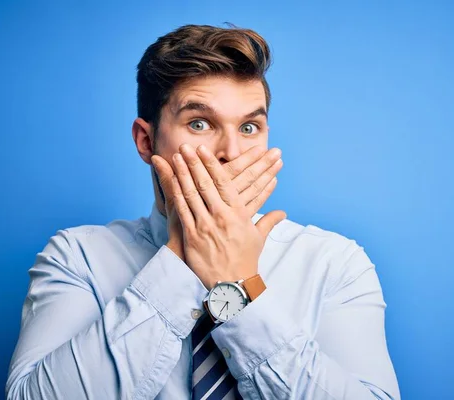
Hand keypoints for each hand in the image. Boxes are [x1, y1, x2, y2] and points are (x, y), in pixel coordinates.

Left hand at [154, 143, 285, 288]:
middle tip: (186, 146)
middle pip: (205, 184)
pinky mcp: (193, 237)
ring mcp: (205, 226)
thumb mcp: (259, 238)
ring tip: (175, 157)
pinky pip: (182, 212)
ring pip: (191, 194)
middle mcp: (221, 216)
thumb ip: (269, 221)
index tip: (204, 150)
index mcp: (238, 213)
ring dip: (182, 174)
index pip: (223, 183)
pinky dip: (176, 195)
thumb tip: (282, 213)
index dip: (211, 164)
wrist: (233, 284)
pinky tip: (171, 183)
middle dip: (194, 163)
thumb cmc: (246, 260)